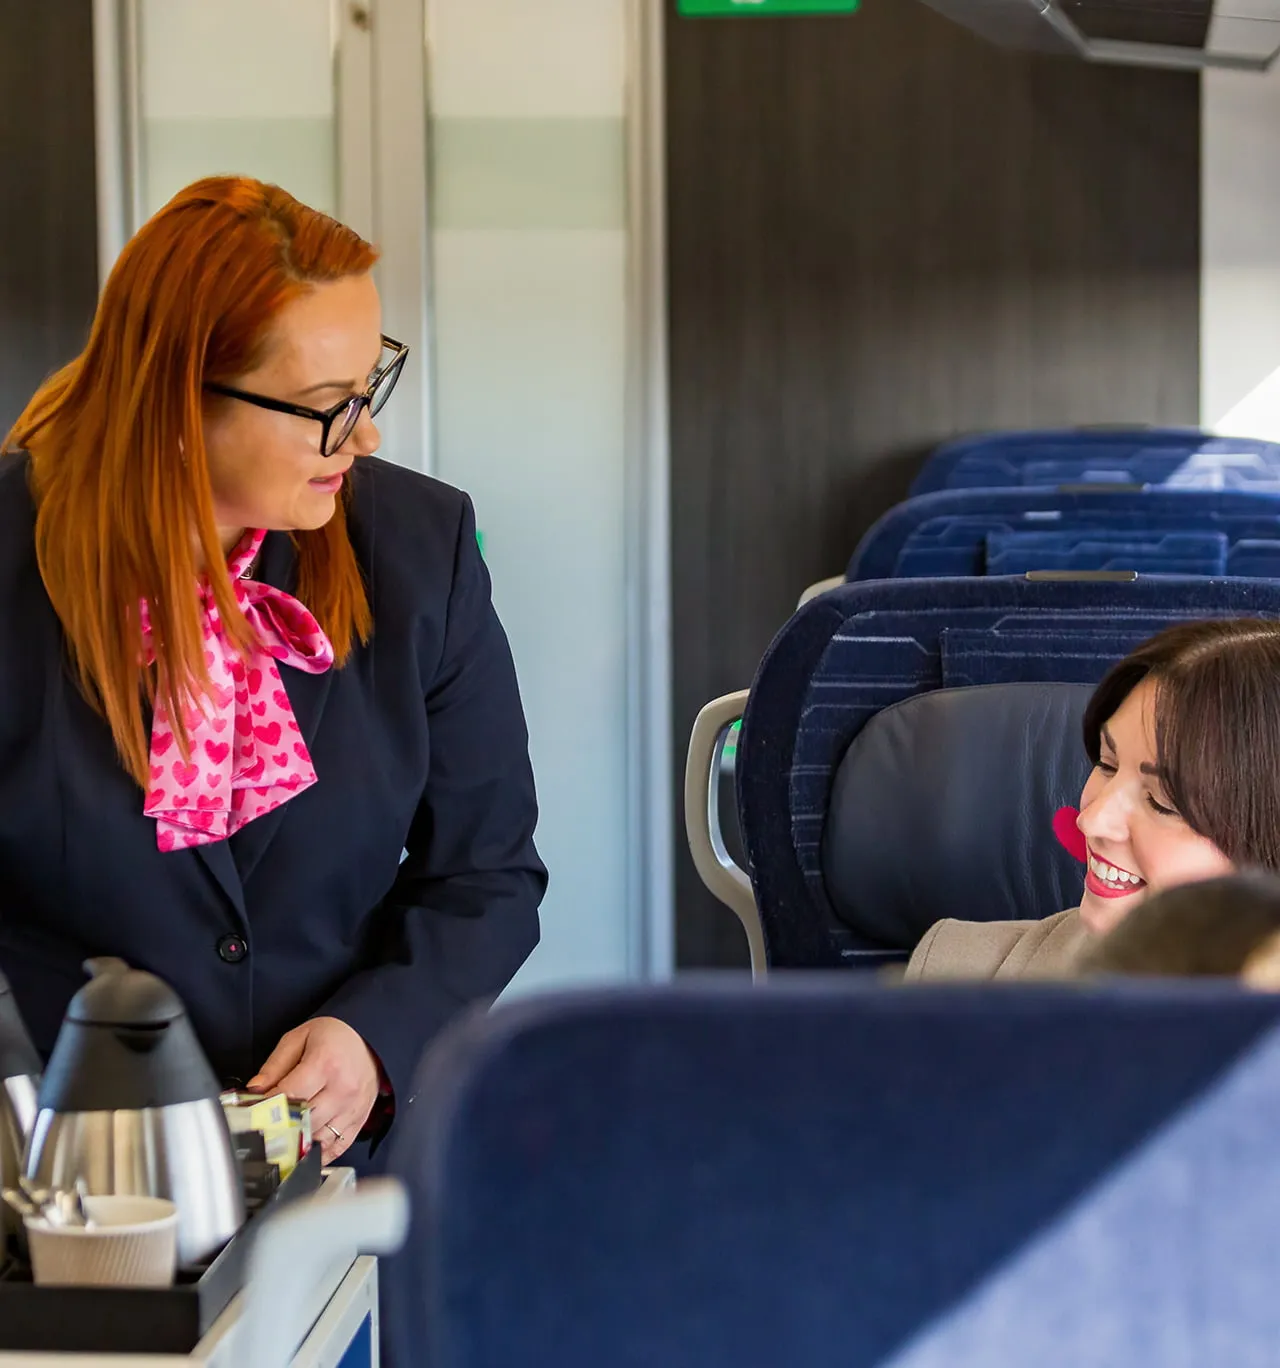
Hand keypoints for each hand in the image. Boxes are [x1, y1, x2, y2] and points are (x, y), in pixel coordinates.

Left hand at [247, 1017, 378, 1164]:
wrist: (370, 1037)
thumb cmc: (334, 1035)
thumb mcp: (300, 1038)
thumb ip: (275, 1065)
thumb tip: (254, 1091)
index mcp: (325, 1064)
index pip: (288, 1096)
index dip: (265, 1106)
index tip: (252, 1110)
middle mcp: (341, 1089)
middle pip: (302, 1121)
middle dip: (279, 1125)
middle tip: (263, 1126)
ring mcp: (352, 1108)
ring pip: (317, 1138)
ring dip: (298, 1140)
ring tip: (282, 1136)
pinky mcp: (360, 1120)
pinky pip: (337, 1148)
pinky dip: (319, 1153)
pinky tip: (305, 1148)